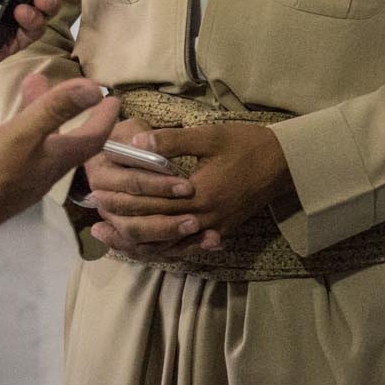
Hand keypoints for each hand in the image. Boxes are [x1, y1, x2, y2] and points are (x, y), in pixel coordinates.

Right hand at [0, 68, 118, 231]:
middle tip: (35, 76)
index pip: (90, 139)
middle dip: (37, 102)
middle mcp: (29, 167)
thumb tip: (94, 89)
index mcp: (53, 160)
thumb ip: (55, 110)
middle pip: (40, 130)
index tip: (111, 99)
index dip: (102, 118)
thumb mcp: (23, 137)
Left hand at [87, 121, 291, 256]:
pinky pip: (186, 247)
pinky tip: (150, 245)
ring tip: (113, 239)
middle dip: (124, 223)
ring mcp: (214, 229)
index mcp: (199, 193)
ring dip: (139, 244)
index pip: (151, 203)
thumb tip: (136, 142)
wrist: (287, 163)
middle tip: (96, 221)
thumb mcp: (211, 136)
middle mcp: (204, 218)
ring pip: (168, 246)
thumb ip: (173, 140)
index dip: (122, 200)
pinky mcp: (221, 232)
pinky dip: (165, 248)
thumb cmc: (249, 145)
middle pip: (155, 228)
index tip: (96, 194)